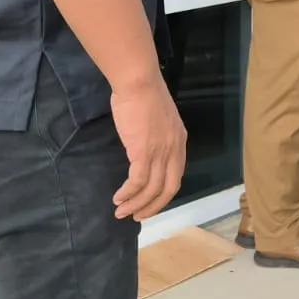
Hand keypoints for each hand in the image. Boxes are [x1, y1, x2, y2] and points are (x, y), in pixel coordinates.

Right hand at [110, 77, 186, 220]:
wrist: (138, 82)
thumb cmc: (144, 95)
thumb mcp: (159, 119)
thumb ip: (157, 137)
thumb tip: (145, 150)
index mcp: (179, 141)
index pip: (176, 176)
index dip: (163, 194)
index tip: (149, 202)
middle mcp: (174, 149)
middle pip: (168, 189)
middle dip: (152, 206)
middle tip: (137, 216)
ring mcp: (160, 152)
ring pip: (152, 189)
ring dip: (135, 204)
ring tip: (121, 212)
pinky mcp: (143, 152)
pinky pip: (138, 181)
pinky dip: (128, 193)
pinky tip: (118, 198)